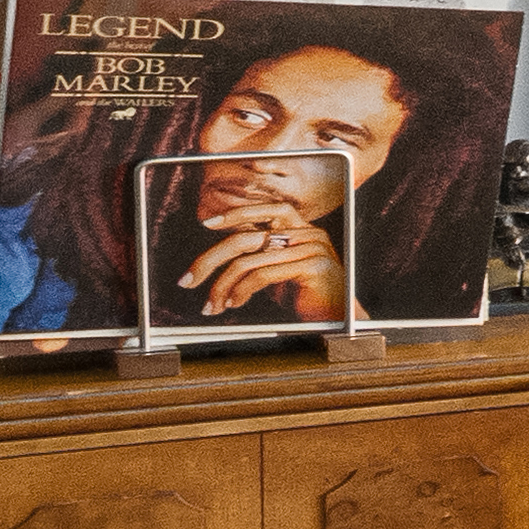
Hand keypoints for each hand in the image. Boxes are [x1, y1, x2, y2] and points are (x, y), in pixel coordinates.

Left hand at [173, 217, 348, 320]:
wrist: (339, 318)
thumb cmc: (307, 297)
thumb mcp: (280, 271)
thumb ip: (260, 258)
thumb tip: (221, 256)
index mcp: (302, 229)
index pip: (266, 210)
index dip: (236, 214)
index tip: (208, 223)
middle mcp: (308, 234)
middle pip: (247, 239)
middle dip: (210, 260)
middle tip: (189, 279)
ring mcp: (312, 249)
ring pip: (250, 262)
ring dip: (223, 286)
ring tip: (213, 304)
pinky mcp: (312, 267)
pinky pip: (263, 276)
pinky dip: (241, 291)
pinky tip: (234, 303)